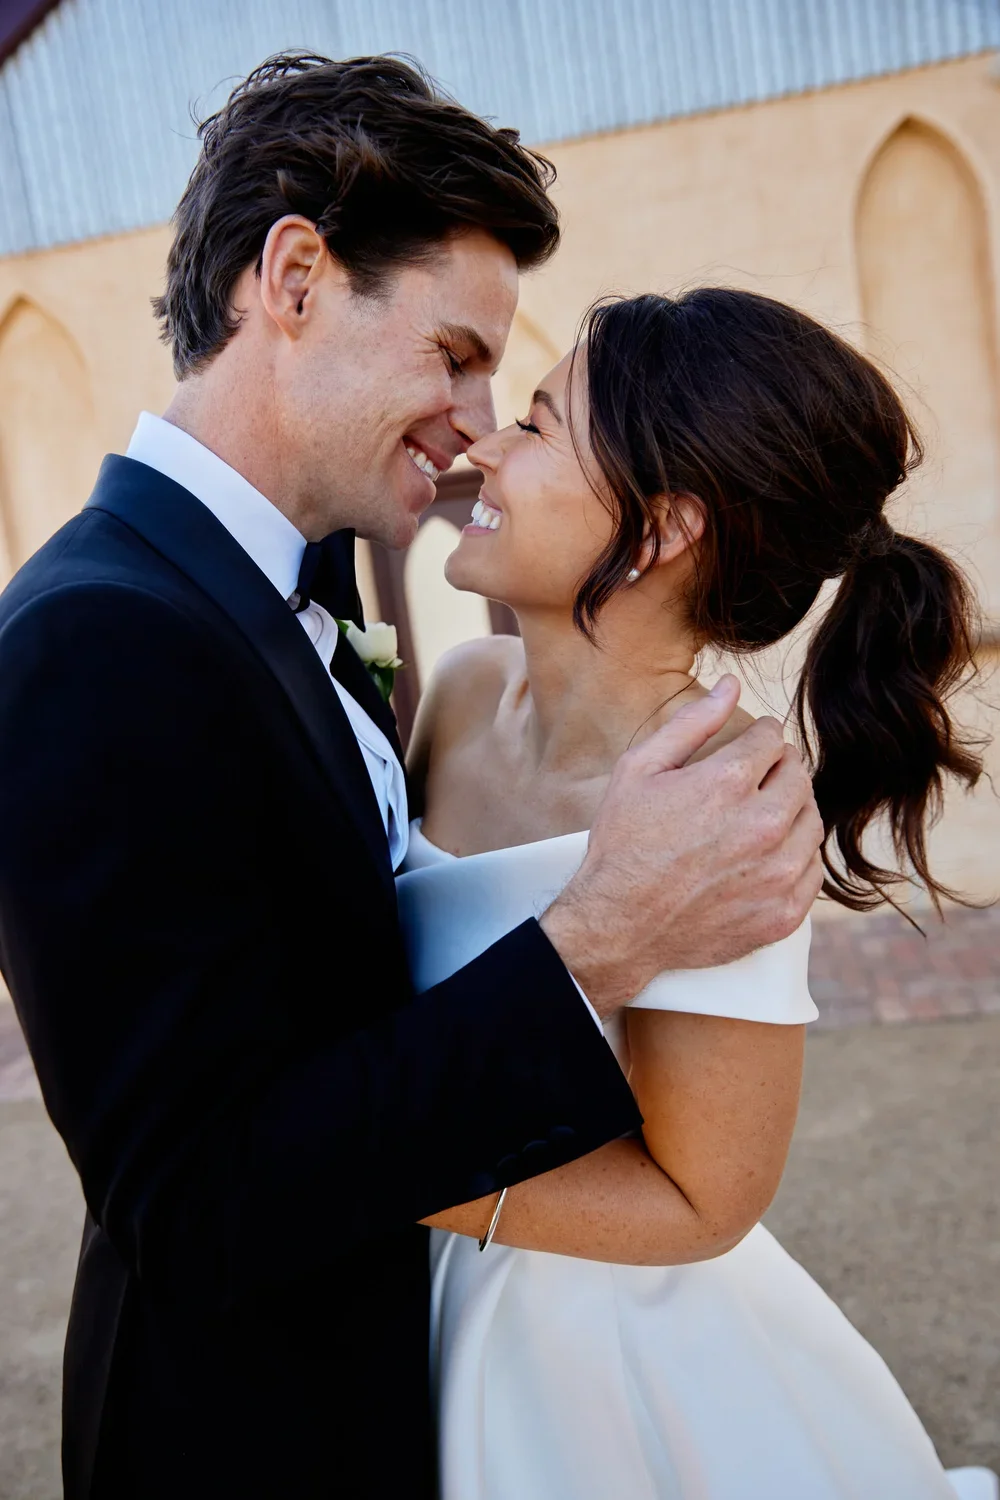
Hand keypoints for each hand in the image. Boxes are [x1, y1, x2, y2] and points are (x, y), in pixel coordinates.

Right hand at [540, 676, 823, 1017]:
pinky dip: (794, 857)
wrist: (618, 926)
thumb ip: (690, 723)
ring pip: (811, 821)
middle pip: (798, 776)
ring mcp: (777, 874)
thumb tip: (732, 685)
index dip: (758, 737)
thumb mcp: (639, 770)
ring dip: (790, 811)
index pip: (772, 740)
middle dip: (777, 770)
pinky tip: (763, 857)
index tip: (747, 747)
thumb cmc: (622, 845)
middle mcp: (762, 826)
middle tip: (752, 781)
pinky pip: (812, 870)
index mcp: (727, 784)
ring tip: (756, 817)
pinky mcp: (783, 913)